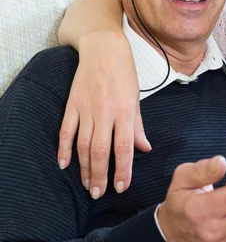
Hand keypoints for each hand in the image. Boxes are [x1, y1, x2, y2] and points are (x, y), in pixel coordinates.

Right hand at [58, 30, 150, 197]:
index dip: (123, 170)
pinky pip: (66, 131)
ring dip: (84, 167)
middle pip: (101, 151)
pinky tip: (64, 164)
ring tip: (86, 184)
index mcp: (125, 111)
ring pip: (83, 145)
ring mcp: (87, 108)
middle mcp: (105, 112)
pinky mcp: (72, 104)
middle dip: (100, 176)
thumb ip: (138, 126)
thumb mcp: (137, 99)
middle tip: (98, 193)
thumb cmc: (124, 73)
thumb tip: (144, 149)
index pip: (124, 147)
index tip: (121, 187)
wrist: (103, 49)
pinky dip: (64, 148)